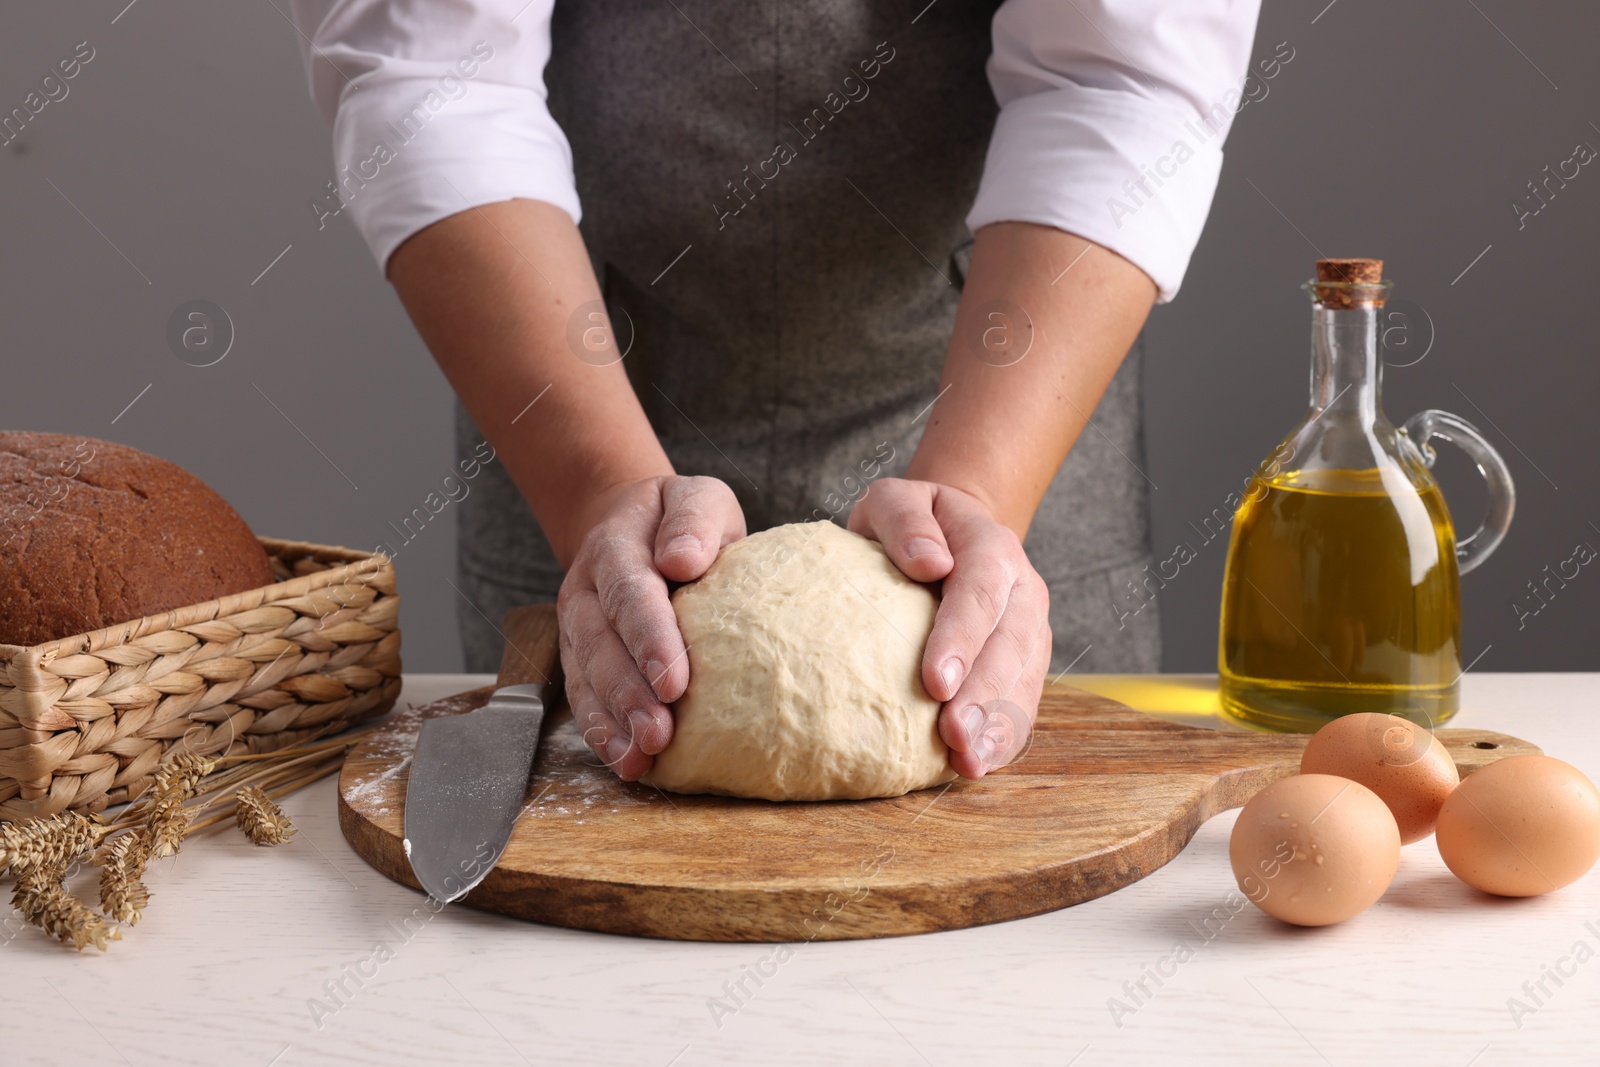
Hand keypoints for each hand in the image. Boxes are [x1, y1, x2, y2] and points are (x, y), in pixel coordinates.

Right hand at [557, 475, 745, 779]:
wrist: (632, 527)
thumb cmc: (680, 521)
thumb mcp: (698, 498)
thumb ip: (693, 520)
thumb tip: (683, 559)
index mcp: (615, 547)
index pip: (629, 593)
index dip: (648, 638)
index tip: (674, 680)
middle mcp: (586, 590)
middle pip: (600, 644)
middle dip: (628, 693)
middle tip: (659, 734)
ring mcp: (577, 628)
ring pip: (585, 678)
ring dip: (612, 721)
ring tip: (641, 758)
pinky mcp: (580, 659)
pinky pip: (584, 698)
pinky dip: (602, 733)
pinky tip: (626, 763)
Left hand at [848, 479, 1050, 776]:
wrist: (950, 534)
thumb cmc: (910, 523)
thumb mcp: (895, 499)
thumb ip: (904, 520)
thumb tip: (928, 562)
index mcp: (991, 546)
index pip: (981, 592)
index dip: (962, 638)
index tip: (935, 682)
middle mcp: (1022, 589)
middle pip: (1009, 644)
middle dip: (983, 694)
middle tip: (953, 736)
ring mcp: (1029, 628)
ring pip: (1023, 679)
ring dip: (998, 724)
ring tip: (968, 761)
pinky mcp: (1026, 661)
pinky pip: (1023, 701)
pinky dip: (1005, 736)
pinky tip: (979, 764)